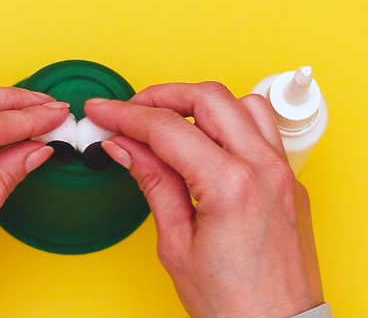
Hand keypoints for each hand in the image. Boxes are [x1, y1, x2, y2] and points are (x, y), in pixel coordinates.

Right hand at [85, 82, 323, 317]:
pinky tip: (206, 139)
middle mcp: (264, 168)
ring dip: (200, 103)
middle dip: (160, 96)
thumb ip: (153, 182)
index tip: (103, 112)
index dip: (126, 116)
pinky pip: (262, 129)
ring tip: (168, 120)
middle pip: (208, 97)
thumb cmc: (232, 303)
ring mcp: (283, 171)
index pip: (168, 128)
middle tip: (129, 111)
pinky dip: (229, 121)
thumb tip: (126, 147)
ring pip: (242, 102)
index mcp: (231, 185)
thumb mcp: (175, 243)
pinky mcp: (289, 180)